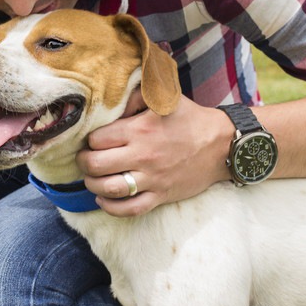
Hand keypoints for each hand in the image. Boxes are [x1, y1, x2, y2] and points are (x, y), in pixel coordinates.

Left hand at [76, 96, 232, 216]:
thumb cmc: (190, 119)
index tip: (92, 140)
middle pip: (96, 165)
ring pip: (110, 189)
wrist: (221, 145)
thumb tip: (114, 99)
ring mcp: (152, 179)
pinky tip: (104, 199)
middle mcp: (143, 156)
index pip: (97, 140)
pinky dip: (111, 207)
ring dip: (93, 185)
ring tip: (92, 179)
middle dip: (84, 163)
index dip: (90, 140)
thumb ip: (136, 96)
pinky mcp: (161, 196)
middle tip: (85, 159)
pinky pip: (130, 209)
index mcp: (140, 130)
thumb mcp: (164, 98)